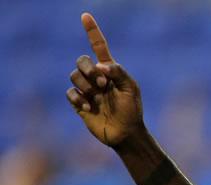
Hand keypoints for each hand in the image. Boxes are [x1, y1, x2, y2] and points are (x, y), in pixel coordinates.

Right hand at [66, 13, 143, 147]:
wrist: (126, 134)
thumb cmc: (132, 111)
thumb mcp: (131, 89)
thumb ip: (118, 73)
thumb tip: (100, 65)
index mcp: (110, 70)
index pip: (99, 47)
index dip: (92, 31)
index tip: (85, 16)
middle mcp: (96, 77)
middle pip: (81, 61)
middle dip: (88, 69)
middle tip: (103, 83)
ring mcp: (87, 90)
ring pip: (74, 76)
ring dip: (86, 86)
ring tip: (97, 98)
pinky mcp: (79, 103)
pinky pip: (70, 93)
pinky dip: (79, 99)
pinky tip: (89, 108)